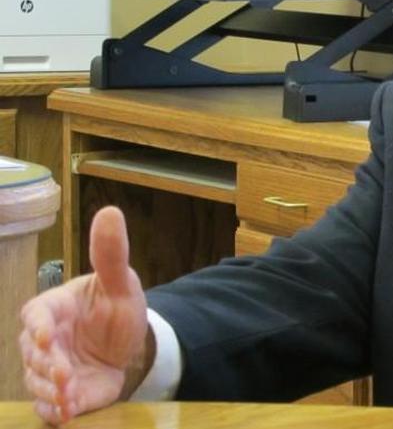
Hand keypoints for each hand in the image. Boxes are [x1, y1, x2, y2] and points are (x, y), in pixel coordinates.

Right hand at [19, 206, 150, 424]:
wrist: (131, 346)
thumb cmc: (117, 309)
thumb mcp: (120, 282)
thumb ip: (111, 253)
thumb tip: (109, 212)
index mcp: (53, 308)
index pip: (35, 315)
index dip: (39, 327)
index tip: (50, 337)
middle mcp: (44, 340)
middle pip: (33, 354)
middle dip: (46, 365)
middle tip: (65, 373)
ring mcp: (48, 369)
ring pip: (37, 382)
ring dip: (50, 391)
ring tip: (68, 396)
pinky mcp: (60, 394)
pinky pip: (48, 406)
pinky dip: (55, 411)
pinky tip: (67, 413)